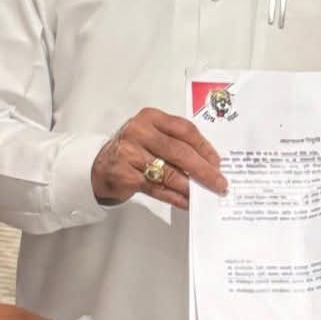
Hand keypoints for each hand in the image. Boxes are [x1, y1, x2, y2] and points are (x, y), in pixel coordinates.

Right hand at [92, 109, 226, 209]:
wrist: (102, 166)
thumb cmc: (133, 150)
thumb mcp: (152, 137)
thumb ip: (176, 144)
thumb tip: (208, 164)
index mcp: (151, 118)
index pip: (185, 130)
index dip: (205, 147)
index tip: (218, 162)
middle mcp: (139, 132)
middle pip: (179, 151)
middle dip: (203, 170)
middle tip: (218, 182)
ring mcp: (130, 153)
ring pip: (168, 173)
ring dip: (189, 186)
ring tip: (204, 194)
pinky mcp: (125, 175)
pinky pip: (156, 189)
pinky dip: (174, 197)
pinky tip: (186, 202)